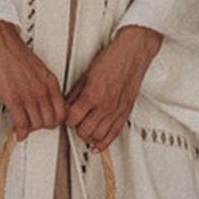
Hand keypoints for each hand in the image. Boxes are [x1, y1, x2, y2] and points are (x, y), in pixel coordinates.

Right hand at [0, 6, 65, 138]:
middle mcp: (43, 90)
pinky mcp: (14, 99)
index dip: (56, 120)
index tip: (48, 120)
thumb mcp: (38, 69)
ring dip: (30, 129)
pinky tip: (17, 131)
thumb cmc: (14, 51)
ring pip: (37, 125)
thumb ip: (43, 84)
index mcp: (51, 82)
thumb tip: (43, 96)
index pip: (63, 111)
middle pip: (51, 121)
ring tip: (24, 127)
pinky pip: (22, 124)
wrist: (0, 41)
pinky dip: (20, 131)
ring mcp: (29, 96)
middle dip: (43, 126)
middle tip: (35, 125)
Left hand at [65, 25, 163, 152]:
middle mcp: (105, 105)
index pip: (72, 119)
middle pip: (84, 130)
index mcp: (93, 94)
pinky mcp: (125, 112)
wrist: (132, 53)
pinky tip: (97, 145)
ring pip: (98, 136)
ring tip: (85, 128)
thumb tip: (68, 105)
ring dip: (89, 135)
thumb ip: (76, 93)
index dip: (66, 119)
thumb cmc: (112, 59)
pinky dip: (104, 143)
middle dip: (76, 127)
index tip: (66, 115)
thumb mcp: (86, 74)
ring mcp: (116, 110)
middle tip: (75, 120)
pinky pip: (114, 134)